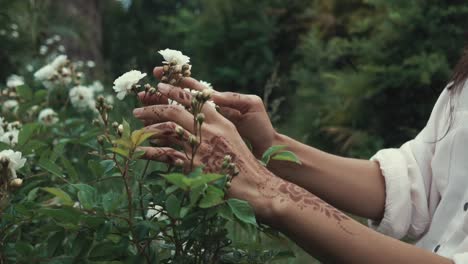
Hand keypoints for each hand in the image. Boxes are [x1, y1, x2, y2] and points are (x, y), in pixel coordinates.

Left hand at [133, 83, 280, 218]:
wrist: (253, 184)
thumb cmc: (243, 161)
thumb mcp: (232, 137)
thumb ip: (216, 125)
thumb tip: (198, 118)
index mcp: (220, 121)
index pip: (194, 99)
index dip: (174, 91)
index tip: (160, 87)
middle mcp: (209, 130)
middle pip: (174, 111)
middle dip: (153, 107)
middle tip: (139, 108)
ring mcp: (200, 146)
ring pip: (167, 130)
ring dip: (148, 128)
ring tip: (135, 130)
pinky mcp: (192, 164)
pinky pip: (165, 154)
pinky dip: (150, 152)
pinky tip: (139, 151)